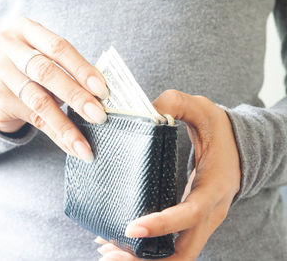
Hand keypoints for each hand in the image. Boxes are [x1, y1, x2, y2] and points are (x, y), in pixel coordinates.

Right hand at [0, 17, 108, 161]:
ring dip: (65, 125)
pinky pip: (34, 119)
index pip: (57, 47)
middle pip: (45, 72)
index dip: (81, 68)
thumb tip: (101, 95)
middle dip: (75, 96)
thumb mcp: (44, 54)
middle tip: (99, 116)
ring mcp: (0, 73)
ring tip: (84, 145)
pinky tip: (72, 147)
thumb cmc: (30, 64)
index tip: (102, 90)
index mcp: (25, 29)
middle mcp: (8, 47)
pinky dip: (57, 135)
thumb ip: (67, 68)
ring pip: (38, 100)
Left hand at [96, 90, 240, 260]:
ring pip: (176, 255)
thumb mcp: (202, 109)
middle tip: (110, 253)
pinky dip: (148, 252)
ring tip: (107, 252)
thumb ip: (175, 103)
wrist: (241, 148)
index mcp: (213, 188)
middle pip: (182, 252)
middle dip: (147, 259)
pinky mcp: (193, 223)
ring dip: (144, 260)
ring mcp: (202, 222)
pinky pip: (172, 246)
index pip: (190, 214)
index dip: (163, 225)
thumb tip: (146, 110)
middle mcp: (209, 213)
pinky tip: (120, 244)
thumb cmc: (220, 130)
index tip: (132, 228)